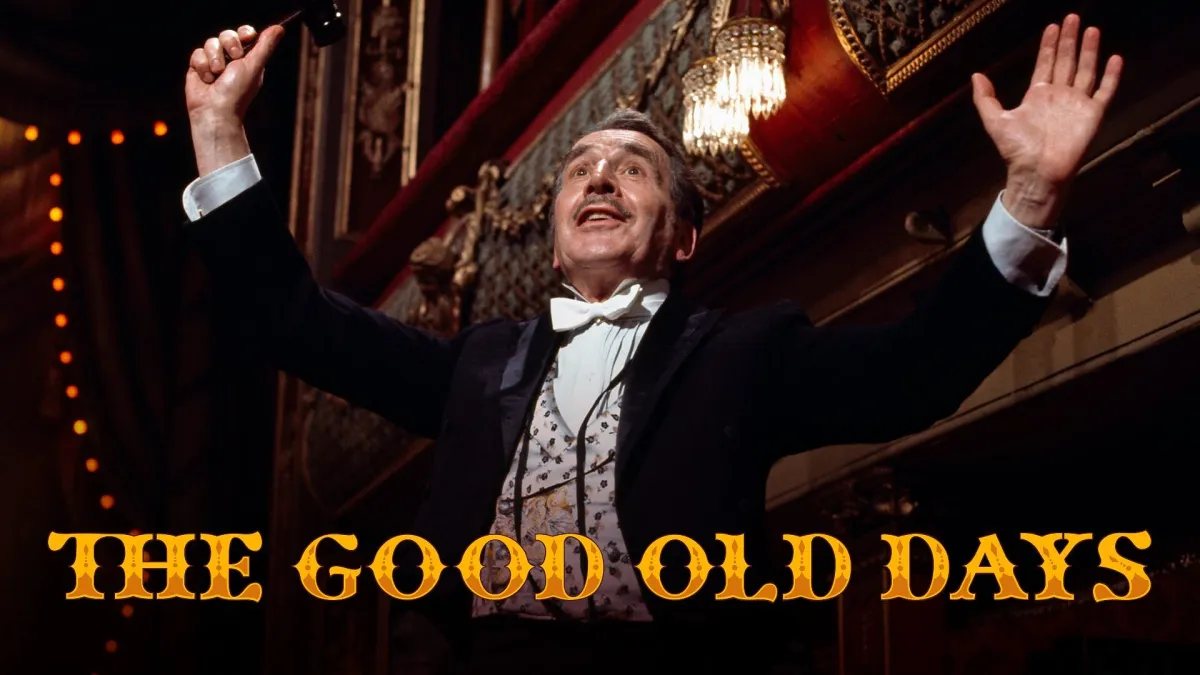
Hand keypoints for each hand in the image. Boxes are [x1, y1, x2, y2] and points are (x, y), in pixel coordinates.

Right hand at [185, 25, 283, 174]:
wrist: (215, 110)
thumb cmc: (237, 92)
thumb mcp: (254, 67)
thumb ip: (265, 46)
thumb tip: (279, 29)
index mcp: (248, 59)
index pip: (245, 33)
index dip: (245, 32)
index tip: (247, 37)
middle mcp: (231, 59)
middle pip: (227, 34)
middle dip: (229, 46)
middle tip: (232, 61)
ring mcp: (214, 62)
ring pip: (210, 42)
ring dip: (214, 59)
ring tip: (217, 75)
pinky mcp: (198, 67)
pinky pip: (197, 53)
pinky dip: (202, 66)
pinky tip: (207, 79)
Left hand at [971, 14, 1122, 226]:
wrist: (1036, 171)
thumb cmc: (1016, 150)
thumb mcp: (995, 121)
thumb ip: (985, 98)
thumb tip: (976, 75)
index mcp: (1037, 95)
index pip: (1045, 63)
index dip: (1049, 45)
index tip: (1052, 27)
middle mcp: (1059, 96)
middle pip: (1066, 61)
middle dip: (1069, 40)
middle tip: (1072, 18)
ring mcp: (1076, 104)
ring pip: (1086, 70)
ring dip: (1089, 50)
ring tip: (1092, 30)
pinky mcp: (1092, 114)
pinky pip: (1104, 91)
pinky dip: (1110, 75)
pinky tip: (1114, 58)